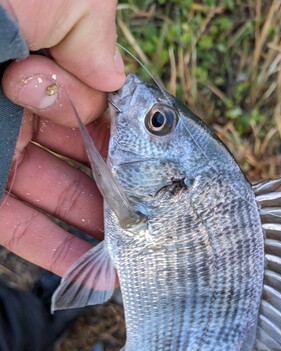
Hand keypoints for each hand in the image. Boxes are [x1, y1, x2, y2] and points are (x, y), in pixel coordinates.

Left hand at [0, 0, 124, 275]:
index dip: (126, 141)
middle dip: (116, 191)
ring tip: (129, 255)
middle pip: (80, 161)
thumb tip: (115, 82)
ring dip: (92, 230)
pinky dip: (54, 251)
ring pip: (52, 199)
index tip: (153, 168)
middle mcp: (15, 109)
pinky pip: (18, 226)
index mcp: (38, 65)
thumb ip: (94, 38)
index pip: (96, 112)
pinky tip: (91, 271)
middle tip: (148, 218)